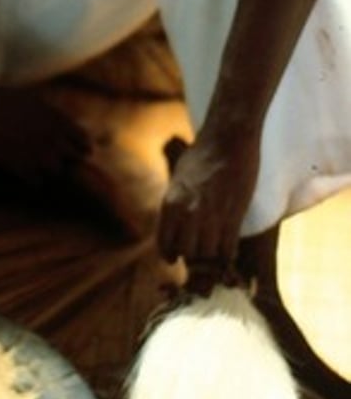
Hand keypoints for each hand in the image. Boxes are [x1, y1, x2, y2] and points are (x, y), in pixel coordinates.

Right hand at [0, 85, 91, 187]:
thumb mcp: (36, 103)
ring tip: (39, 164)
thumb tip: (69, 127)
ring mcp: (39, 155)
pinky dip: (32, 178)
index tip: (76, 150)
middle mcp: (54, 139)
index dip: (81, 147)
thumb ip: (55, 117)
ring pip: (57, 172)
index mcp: (60, 121)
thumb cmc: (5, 101)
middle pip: (75, 160)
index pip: (85, 142)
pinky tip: (24, 171)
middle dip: (68, 159)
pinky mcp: (22, 168)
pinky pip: (37, 181)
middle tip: (57, 157)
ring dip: (50, 169)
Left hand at [157, 131, 260, 271]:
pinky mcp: (234, 216)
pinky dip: (228, 253)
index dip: (170, 255)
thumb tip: (174, 220)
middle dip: (193, 257)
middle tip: (199, 253)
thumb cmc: (202, 155)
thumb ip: (175, 201)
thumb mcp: (178, 179)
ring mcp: (211, 216)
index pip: (165, 244)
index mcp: (171, 204)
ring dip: (212, 255)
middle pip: (187, 253)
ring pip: (208, 254)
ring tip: (215, 250)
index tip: (176, 258)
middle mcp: (188, 213)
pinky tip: (229, 249)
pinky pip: (228, 249)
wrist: (228, 140)